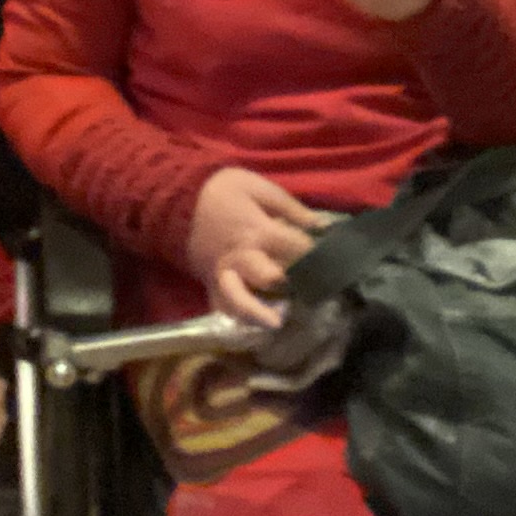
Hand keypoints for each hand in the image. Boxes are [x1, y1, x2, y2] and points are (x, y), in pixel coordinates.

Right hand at [186, 165, 327, 327]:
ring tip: (276, 324)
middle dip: (293, 287)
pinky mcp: (210, 283)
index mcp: (258, 231)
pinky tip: (252, 329)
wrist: (176, 199)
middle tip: (314, 293)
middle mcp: (242, 257)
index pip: (297, 249)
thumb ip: (291, 208)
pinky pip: (221, 307)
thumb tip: (321, 226)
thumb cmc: (221, 190)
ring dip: (258, 315)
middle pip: (271, 278)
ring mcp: (224, 274)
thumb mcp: (258, 186)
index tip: (339, 263)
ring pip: (240, 301)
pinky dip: (235, 319)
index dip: (320, 256)